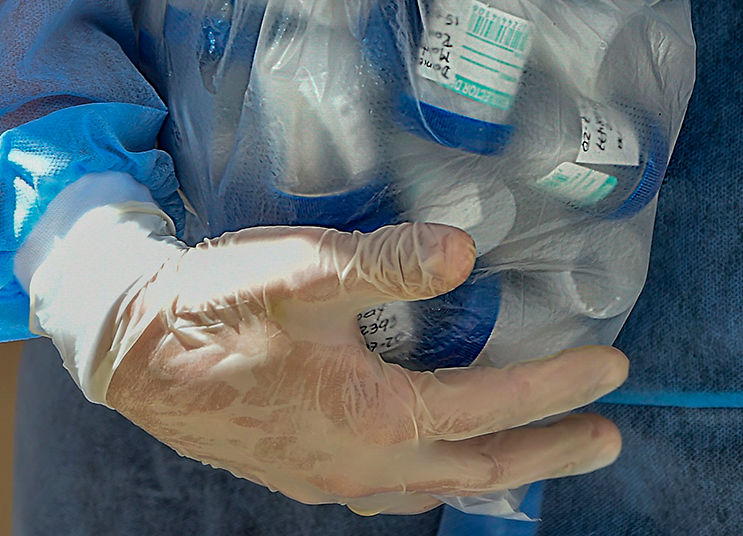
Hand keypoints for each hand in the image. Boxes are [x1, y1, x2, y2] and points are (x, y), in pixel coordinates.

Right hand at [104, 222, 628, 514]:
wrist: (128, 351)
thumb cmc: (214, 307)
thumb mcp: (304, 270)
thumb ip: (388, 263)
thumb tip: (465, 252)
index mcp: (373, 416)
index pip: (494, 404)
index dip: (559, 386)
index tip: (613, 367)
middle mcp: (360, 464)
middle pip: (481, 467)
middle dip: (551, 450)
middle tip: (607, 437)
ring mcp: (329, 478)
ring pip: (439, 488)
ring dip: (500, 470)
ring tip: (540, 455)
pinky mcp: (302, 472)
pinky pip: (395, 491)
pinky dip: (441, 478)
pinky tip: (440, 460)